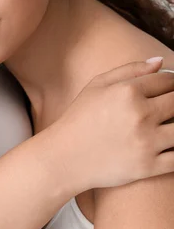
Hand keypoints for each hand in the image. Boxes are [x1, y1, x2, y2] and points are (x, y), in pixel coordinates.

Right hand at [53, 58, 173, 192]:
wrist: (67, 155)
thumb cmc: (81, 116)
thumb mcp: (98, 84)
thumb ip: (130, 69)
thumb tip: (160, 61)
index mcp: (128, 91)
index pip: (167, 81)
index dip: (172, 83)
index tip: (169, 88)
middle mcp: (141, 114)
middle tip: (167, 105)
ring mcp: (147, 142)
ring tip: (166, 123)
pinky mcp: (149, 166)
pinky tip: (167, 143)